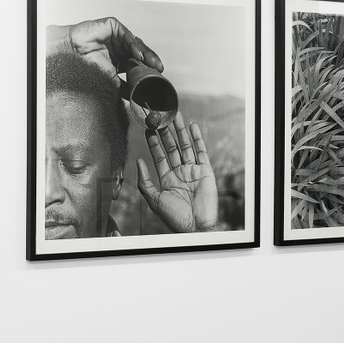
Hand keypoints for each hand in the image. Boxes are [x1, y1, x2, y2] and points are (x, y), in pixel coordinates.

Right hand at [47, 17, 163, 78]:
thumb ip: (123, 86)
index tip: (157, 77)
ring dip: (144, 53)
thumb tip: (135, 97)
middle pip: (140, 52)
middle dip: (150, 60)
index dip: (148, 69)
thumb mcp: (109, 79)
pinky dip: (133, 44)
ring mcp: (117, 37)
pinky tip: (137, 53)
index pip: (138, 63)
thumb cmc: (85, 66)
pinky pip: (126, 35)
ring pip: (136, 43)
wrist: (70, 54)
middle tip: (158, 68)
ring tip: (150, 62)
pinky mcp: (113, 26)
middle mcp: (120, 48)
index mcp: (120, 59)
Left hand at [135, 113, 218, 232]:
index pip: (159, 156)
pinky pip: (201, 151)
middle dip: (166, 132)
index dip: (153, 142)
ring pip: (185, 146)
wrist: (195, 227)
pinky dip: (197, 138)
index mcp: (166, 179)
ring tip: (175, 115)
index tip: (148, 128)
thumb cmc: (174, 217)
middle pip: (172, 147)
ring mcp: (193, 171)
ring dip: (180, 131)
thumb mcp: (154, 199)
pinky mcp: (206, 171)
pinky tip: (192, 126)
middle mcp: (179, 173)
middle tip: (160, 117)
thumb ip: (144, 180)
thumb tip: (138, 160)